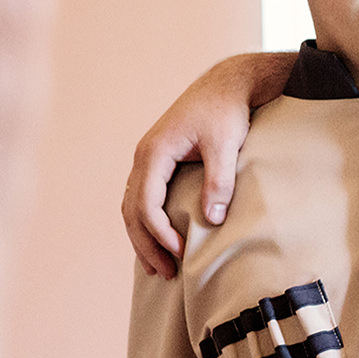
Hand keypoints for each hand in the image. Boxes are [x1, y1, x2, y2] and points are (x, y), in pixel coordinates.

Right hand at [121, 53, 286, 277]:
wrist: (227, 85)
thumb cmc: (226, 111)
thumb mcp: (225, 145)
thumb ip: (219, 181)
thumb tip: (212, 219)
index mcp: (154, 152)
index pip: (145, 203)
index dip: (159, 233)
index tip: (180, 252)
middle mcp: (144, 156)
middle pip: (132, 210)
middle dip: (145, 244)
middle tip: (166, 273)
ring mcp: (148, 159)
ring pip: (133, 206)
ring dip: (142, 238)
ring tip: (159, 267)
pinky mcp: (159, 162)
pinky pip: (143, 198)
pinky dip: (146, 223)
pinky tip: (159, 242)